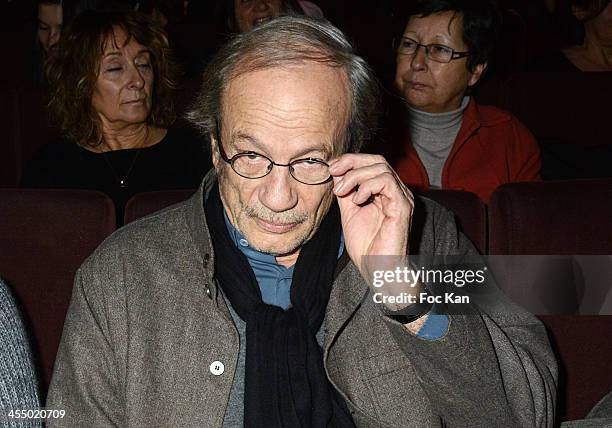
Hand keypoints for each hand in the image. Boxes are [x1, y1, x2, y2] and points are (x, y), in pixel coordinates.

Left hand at [328, 154, 413, 279]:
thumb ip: (345, 193)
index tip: (331, 168)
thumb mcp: (349, 213)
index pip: (372, 163)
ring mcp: (401, 199)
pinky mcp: (403, 207)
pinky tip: (356, 200)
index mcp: (385, 192)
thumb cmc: (367, 247)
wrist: (378, 269)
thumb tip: (336, 173)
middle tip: (333, 170)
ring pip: (381, 169)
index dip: (350, 161)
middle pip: (378, 161)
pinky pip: (387, 183)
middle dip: (352, 162)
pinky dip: (367, 187)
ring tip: (341, 192)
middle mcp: (396, 192)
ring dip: (356, 176)